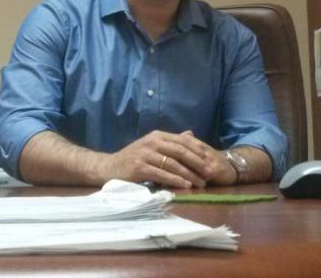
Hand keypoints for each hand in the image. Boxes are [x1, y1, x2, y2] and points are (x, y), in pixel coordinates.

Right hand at [98, 130, 226, 188]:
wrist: (109, 167)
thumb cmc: (133, 158)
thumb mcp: (153, 147)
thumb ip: (171, 142)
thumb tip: (191, 134)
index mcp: (157, 135)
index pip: (183, 141)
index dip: (199, 151)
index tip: (211, 161)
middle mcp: (152, 142)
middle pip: (181, 151)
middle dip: (198, 163)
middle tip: (210, 173)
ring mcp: (145, 154)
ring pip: (173, 163)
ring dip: (190, 174)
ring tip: (201, 183)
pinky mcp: (139, 167)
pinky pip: (162, 174)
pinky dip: (175, 180)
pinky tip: (185, 185)